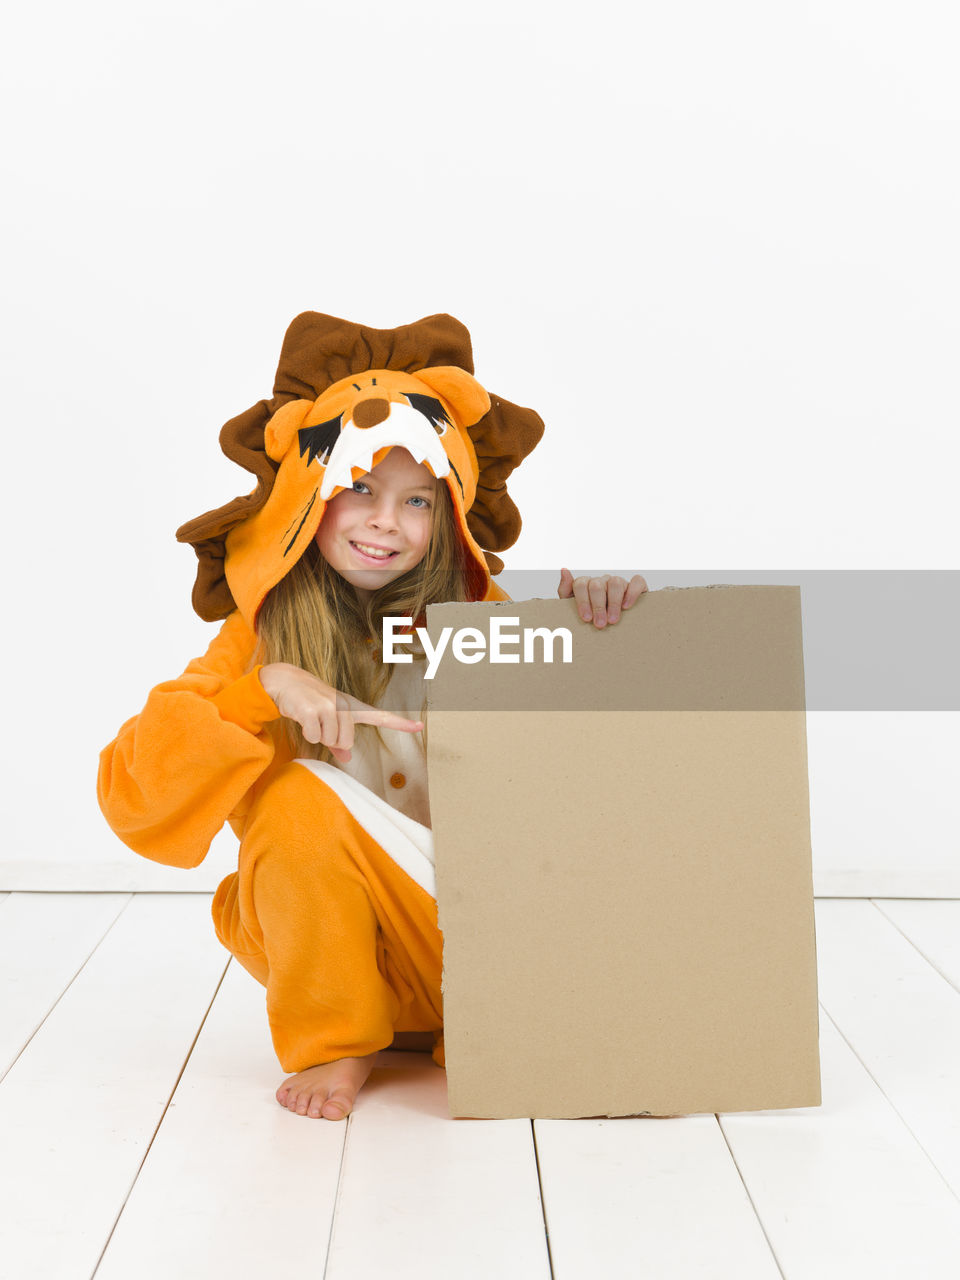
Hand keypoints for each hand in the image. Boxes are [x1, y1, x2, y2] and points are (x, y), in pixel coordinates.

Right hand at [259, 662, 422, 762]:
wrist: (286, 681)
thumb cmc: (310, 702)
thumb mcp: (327, 720)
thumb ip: (338, 741)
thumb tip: (347, 759)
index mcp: (352, 707)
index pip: (380, 716)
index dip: (400, 724)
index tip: (419, 727)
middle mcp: (345, 704)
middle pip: (347, 742)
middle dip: (331, 740)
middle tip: (319, 723)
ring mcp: (330, 706)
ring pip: (330, 740)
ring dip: (317, 735)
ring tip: (310, 718)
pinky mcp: (313, 710)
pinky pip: (314, 737)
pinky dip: (307, 734)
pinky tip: (302, 717)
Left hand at [557, 568, 647, 628]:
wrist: (613, 625)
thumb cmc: (592, 615)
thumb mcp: (573, 606)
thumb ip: (566, 590)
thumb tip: (564, 570)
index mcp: (586, 584)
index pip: (581, 584)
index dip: (583, 601)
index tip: (586, 618)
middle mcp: (602, 580)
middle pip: (597, 585)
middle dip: (598, 607)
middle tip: (600, 624)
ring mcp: (619, 582)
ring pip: (615, 583)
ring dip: (613, 603)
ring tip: (613, 620)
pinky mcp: (636, 585)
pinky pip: (637, 582)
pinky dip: (632, 593)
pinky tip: (627, 606)